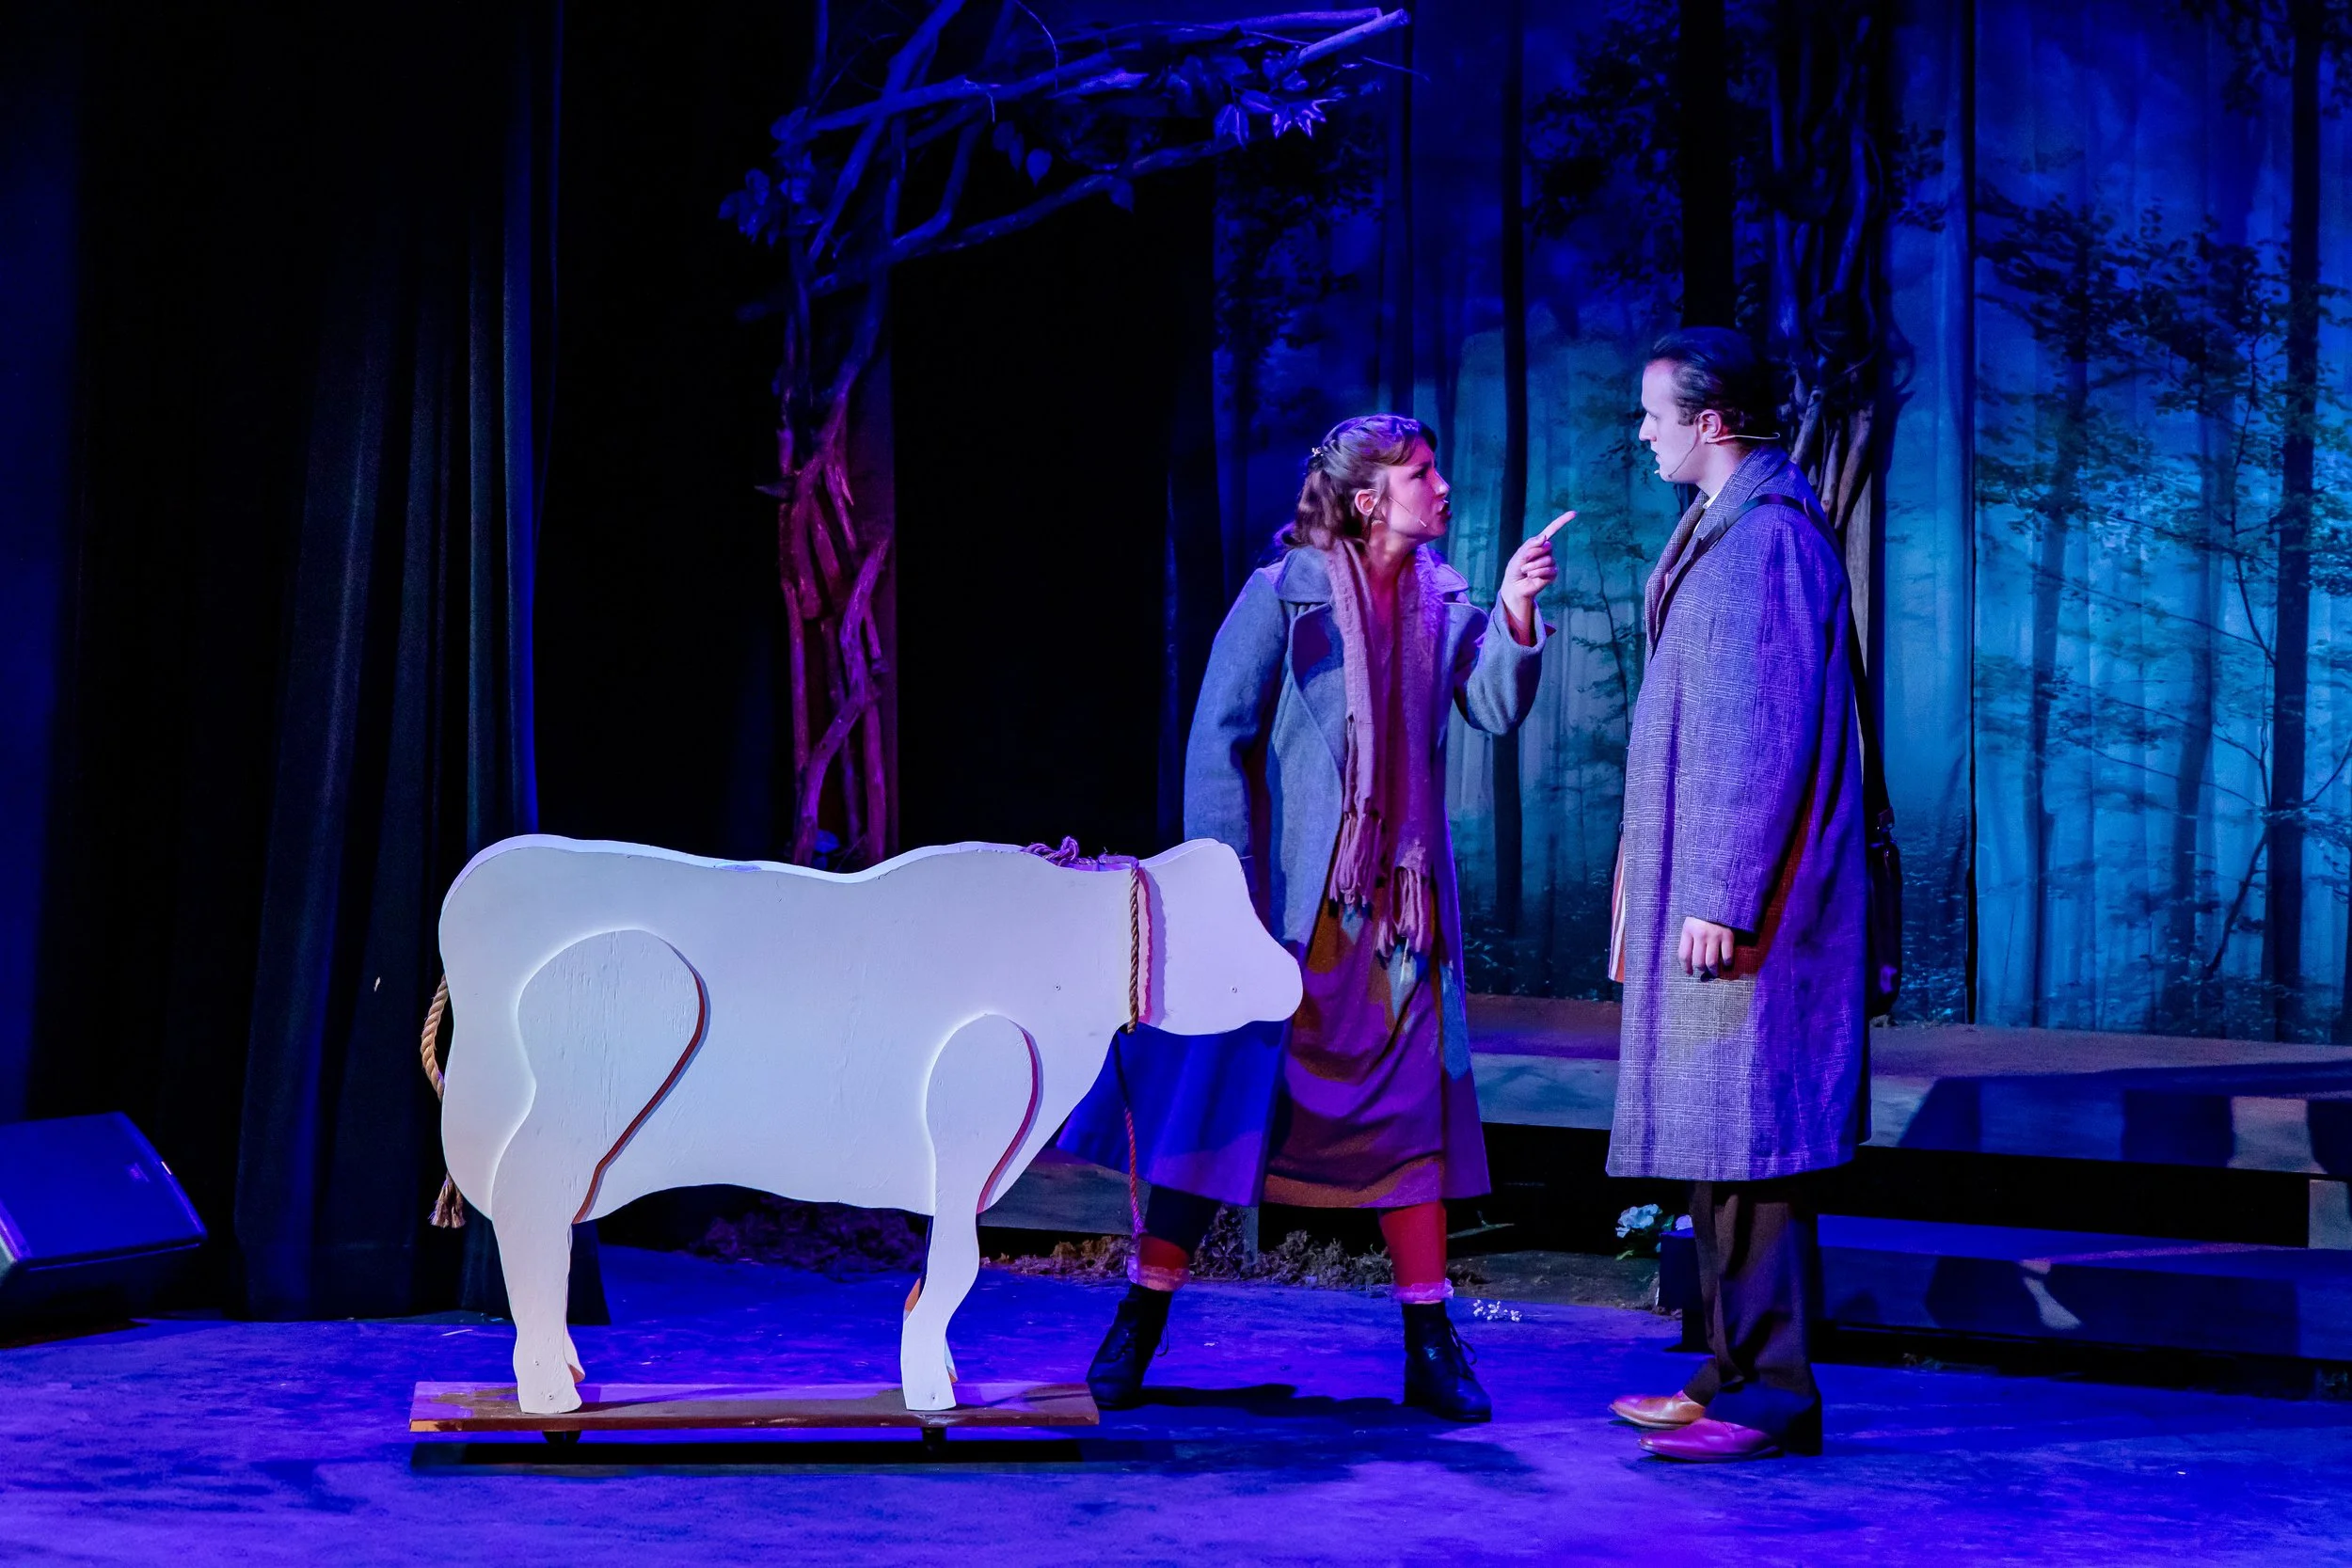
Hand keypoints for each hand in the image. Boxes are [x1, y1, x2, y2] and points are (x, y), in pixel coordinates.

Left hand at [1497, 511, 1569, 644]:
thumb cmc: (1515, 569)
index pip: (1552, 530)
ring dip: (1533, 566)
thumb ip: (1530, 546)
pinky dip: (1537, 573)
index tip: (1574, 513)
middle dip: (1532, 554)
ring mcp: (1551, 563)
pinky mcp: (1552, 574)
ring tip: (1526, 571)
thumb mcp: (1519, 555)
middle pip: (1546, 546)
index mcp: (1539, 544)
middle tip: (1524, 563)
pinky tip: (1531, 576)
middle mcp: (1547, 551)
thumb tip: (1544, 537)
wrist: (1515, 586)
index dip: (1562, 521)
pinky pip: (1549, 570)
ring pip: (1547, 560)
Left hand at [1679, 917, 1735, 977]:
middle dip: (1700, 970)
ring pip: (1711, 962)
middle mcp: (1700, 934)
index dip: (1686, 967)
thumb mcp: (1691, 922)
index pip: (1683, 955)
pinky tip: (1726, 963)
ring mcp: (1714, 935)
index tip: (1689, 972)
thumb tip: (1690, 960)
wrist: (1720, 898)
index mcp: (1688, 930)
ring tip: (1715, 972)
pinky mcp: (1728, 936)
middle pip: (1698, 961)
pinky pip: (1727, 956)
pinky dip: (1727, 963)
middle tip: (1704, 971)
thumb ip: (1689, 938)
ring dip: (1713, 971)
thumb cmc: (1703, 913)